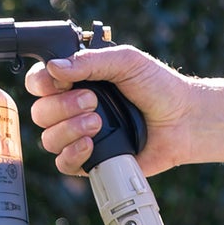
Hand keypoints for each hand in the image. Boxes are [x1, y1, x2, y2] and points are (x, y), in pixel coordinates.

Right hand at [24, 44, 194, 177]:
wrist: (184, 119)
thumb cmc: (158, 86)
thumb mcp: (127, 62)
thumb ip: (90, 61)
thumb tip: (54, 66)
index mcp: (78, 80)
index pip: (39, 81)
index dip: (42, 83)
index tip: (61, 82)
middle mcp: (73, 107)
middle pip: (40, 112)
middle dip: (62, 106)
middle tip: (93, 101)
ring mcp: (80, 134)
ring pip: (48, 139)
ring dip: (69, 130)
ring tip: (98, 123)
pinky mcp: (91, 159)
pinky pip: (64, 163)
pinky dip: (73, 154)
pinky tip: (90, 144)